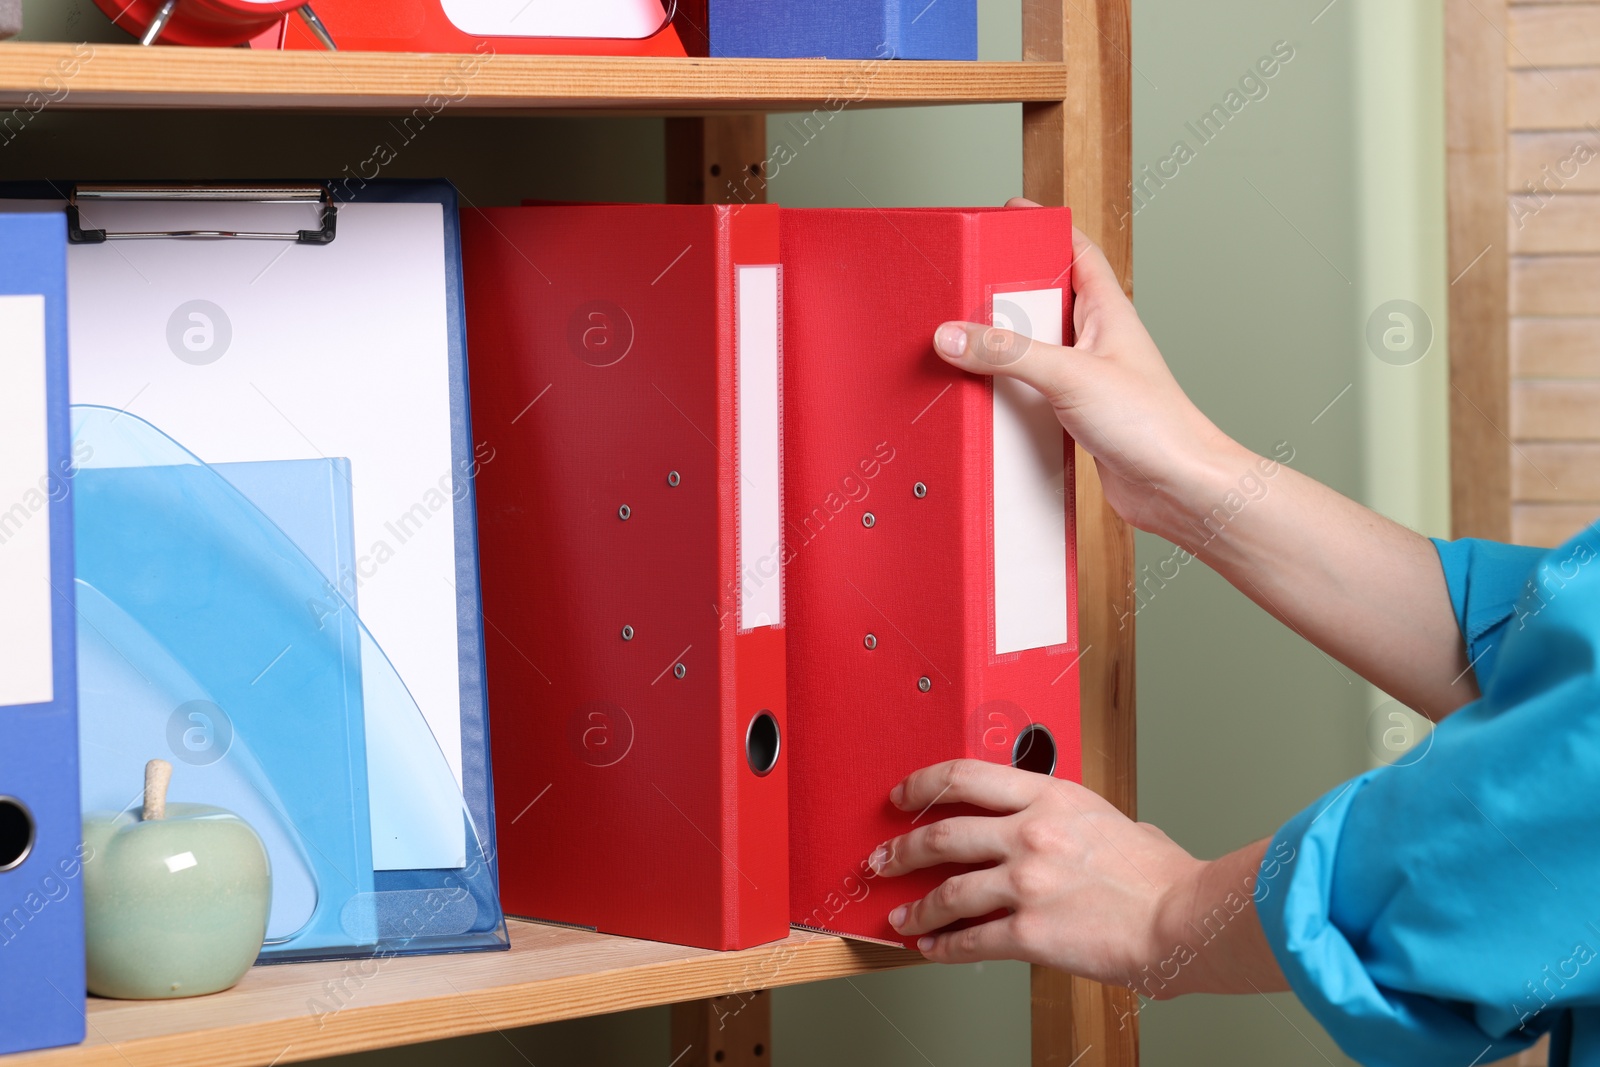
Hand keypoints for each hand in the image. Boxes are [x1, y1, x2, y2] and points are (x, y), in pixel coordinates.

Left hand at [873, 759, 1286, 998]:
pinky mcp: (1029, 932)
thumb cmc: (1159, 874)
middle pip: (942, 833)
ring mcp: (1026, 882)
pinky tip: (931, 947)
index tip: (903, 794)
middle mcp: (1030, 833)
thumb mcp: (1111, 819)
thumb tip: (1072, 828)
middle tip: (884, 857)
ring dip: (916, 904)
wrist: (1183, 917)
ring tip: (901, 913)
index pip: (965, 776)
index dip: (922, 784)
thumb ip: (1076, 819)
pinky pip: (971, 939)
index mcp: (1049, 796)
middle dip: (902, 848)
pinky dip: (944, 946)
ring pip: (947, 890)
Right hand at [932, 201, 1243, 537]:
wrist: (1178, 488)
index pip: (1073, 249)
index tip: (1007, 215)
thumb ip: (1008, 353)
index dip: (1041, 228)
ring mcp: (1084, 378)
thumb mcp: (1070, 376)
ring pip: (1032, 348)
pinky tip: (984, 398)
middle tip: (967, 286)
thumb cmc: (1155, 425)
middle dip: (1004, 291)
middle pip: (1041, 299)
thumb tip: (955, 335)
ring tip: (966, 343)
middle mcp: (1095, 339)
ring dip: (1001, 348)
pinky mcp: (1074, 415)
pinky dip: (1006, 391)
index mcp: (1106, 310)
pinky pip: (1030, 391)